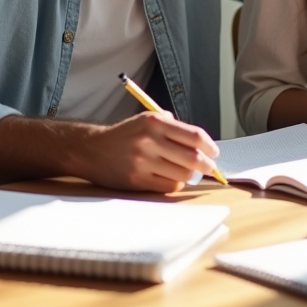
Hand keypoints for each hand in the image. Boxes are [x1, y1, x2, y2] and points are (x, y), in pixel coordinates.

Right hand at [73, 112, 219, 192]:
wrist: (92, 150)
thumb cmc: (125, 135)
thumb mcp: (146, 119)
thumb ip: (172, 126)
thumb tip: (201, 143)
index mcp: (155, 123)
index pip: (194, 136)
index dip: (209, 146)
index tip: (214, 152)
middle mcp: (149, 141)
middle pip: (192, 158)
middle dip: (206, 165)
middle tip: (210, 168)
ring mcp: (143, 162)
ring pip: (182, 175)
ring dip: (190, 176)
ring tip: (188, 173)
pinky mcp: (137, 180)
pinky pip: (167, 186)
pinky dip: (175, 184)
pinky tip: (172, 179)